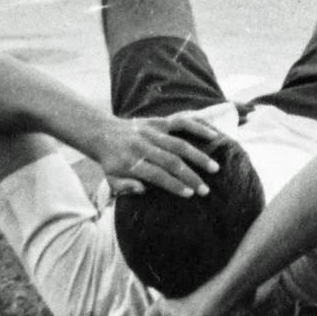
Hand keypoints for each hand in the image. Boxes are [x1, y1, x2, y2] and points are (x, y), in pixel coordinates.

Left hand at [91, 112, 221, 197]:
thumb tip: (143, 190)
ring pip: (179, 144)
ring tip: (214, 168)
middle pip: (171, 161)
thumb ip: (124, 187)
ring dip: (199, 156)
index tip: (190, 194)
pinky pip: (181, 122)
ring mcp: (152, 132)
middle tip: (206, 190)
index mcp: (131, 162)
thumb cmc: (111, 162)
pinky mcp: (158, 121)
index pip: (156, 175)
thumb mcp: (110, 179)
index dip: (174, 185)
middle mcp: (143, 146)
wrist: (102, 132)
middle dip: (191, 176)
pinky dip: (198, 127)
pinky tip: (214, 135)